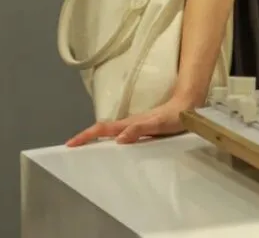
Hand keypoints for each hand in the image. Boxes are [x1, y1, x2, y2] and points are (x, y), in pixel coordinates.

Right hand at [66, 94, 195, 146]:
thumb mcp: (157, 124)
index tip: (70, 143)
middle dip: (85, 138)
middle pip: (102, 130)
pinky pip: (120, 135)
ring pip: (110, 132)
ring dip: (96, 139)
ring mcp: (135, 125)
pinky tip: (111, 148)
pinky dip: (109, 140)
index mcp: (129, 123)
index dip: (86, 136)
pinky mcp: (141, 128)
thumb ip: (139, 129)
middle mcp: (129, 124)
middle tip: (72, 149)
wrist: (187, 107)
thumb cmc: (173, 116)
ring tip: (85, 152)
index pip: (103, 129)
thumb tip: (118, 139)